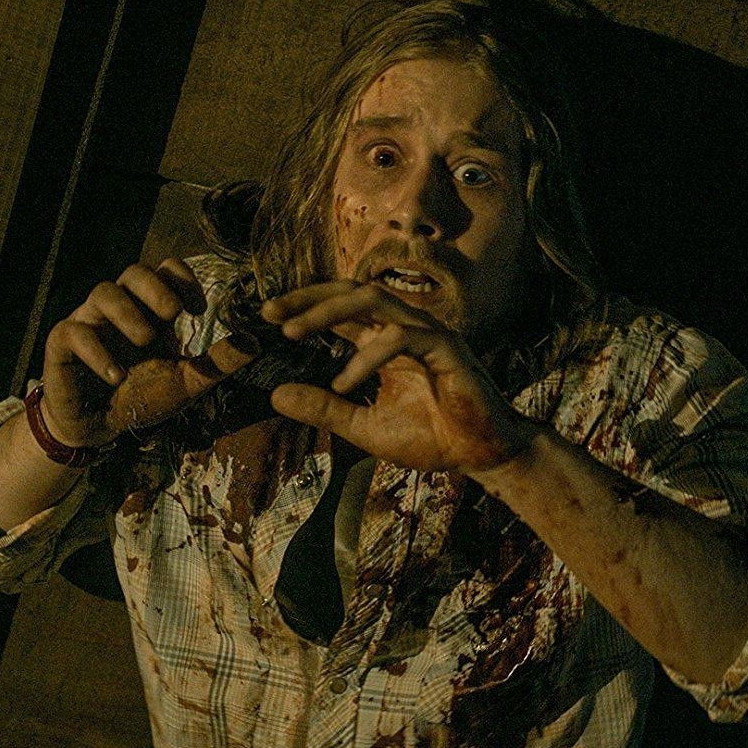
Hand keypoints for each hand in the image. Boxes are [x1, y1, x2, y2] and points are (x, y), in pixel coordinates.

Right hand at [41, 258, 253, 446]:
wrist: (97, 429)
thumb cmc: (141, 397)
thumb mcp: (186, 383)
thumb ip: (217, 363)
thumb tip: (255, 343)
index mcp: (150, 311)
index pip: (164, 271)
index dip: (181, 279)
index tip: (198, 308)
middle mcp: (119, 309)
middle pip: (133, 272)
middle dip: (155, 287)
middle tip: (174, 312)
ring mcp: (89, 322)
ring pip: (102, 292)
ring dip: (127, 313)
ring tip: (146, 342)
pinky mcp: (61, 344)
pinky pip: (73, 332)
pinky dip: (97, 351)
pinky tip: (116, 375)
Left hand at [260, 281, 528, 473]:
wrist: (480, 455)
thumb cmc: (431, 436)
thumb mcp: (363, 427)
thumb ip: (324, 409)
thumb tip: (275, 395)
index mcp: (386, 340)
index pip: (343, 308)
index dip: (306, 305)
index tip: (267, 315)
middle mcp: (405, 328)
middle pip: (354, 292)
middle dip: (310, 298)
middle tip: (272, 313)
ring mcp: (428, 333)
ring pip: (375, 300)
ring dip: (329, 312)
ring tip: (293, 332)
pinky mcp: (447, 348)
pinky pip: (400, 338)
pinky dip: (366, 357)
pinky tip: (342, 384)